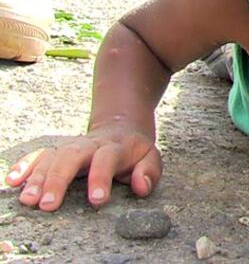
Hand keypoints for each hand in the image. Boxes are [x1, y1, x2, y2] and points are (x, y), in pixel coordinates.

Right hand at [4, 125, 161, 211]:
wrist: (120, 127)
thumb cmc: (135, 151)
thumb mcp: (151, 158)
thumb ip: (149, 172)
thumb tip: (141, 186)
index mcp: (115, 147)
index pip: (107, 160)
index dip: (101, 178)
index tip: (97, 200)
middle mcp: (90, 145)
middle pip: (72, 157)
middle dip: (58, 180)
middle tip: (48, 205)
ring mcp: (72, 146)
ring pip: (52, 157)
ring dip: (38, 178)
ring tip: (28, 200)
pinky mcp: (58, 150)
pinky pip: (39, 155)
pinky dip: (25, 166)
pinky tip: (13, 180)